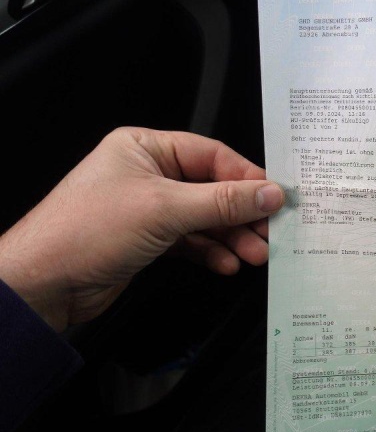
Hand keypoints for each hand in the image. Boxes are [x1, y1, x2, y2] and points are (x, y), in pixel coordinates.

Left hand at [0, 127, 283, 331]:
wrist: (43, 284)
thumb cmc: (88, 231)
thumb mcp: (165, 209)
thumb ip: (223, 202)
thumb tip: (271, 193)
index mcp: (146, 147)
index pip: (211, 155)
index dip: (247, 177)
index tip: (276, 197)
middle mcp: (149, 173)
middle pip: (212, 188)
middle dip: (242, 214)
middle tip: (270, 233)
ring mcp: (149, 208)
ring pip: (205, 218)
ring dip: (231, 237)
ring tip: (255, 255)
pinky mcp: (149, 240)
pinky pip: (192, 241)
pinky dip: (211, 252)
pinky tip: (227, 264)